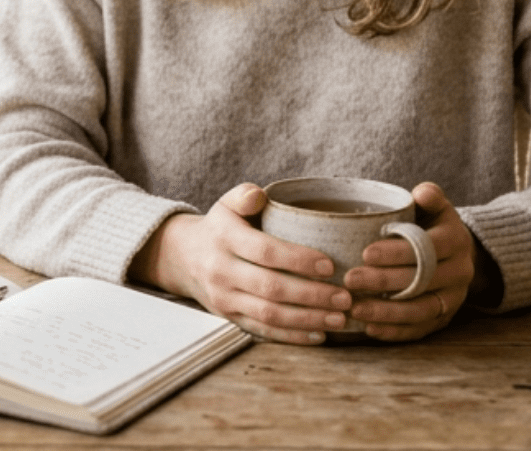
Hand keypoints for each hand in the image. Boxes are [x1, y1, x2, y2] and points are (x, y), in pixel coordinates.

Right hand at [128, 182, 353, 343]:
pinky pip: (263, 331)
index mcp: (225, 238)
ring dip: (307, 319)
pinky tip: (319, 334)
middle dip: (311, 295)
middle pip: (271, 288)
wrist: (185, 257)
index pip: (265, 251)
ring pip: (269, 315)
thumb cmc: (221, 226)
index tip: (330, 265)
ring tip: (340, 318)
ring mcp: (224, 299)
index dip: (298, 259)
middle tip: (345, 297)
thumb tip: (259, 195)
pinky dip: (292, 336)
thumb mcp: (227, 203)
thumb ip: (244, 195)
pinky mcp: (230, 318)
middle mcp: (222, 271)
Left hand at [343, 181, 477, 341]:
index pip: (427, 248)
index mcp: (456, 240)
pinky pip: (421, 330)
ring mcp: (454, 299)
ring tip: (354, 308)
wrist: (458, 253)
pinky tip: (370, 328)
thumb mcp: (436, 205)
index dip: (397, 252)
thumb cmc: (434, 224)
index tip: (365, 253)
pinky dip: (395, 331)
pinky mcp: (445, 319)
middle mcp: (460, 272)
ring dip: (386, 312)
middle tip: (350, 280)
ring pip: (420, 310)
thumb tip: (420, 193)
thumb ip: (429, 196)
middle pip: (421, 281)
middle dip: (383, 281)